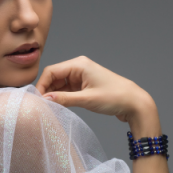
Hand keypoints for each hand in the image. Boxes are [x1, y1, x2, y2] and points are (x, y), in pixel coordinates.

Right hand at [35, 56, 156, 124]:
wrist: (134, 103)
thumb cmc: (115, 97)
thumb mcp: (87, 99)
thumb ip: (64, 99)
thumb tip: (45, 100)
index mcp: (79, 64)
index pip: (51, 71)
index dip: (42, 85)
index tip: (38, 100)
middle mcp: (78, 67)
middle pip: (54, 77)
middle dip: (47, 90)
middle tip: (42, 106)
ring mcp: (81, 76)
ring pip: (59, 84)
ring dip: (54, 95)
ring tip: (50, 108)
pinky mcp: (84, 85)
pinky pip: (67, 89)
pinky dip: (62, 97)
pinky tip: (59, 106)